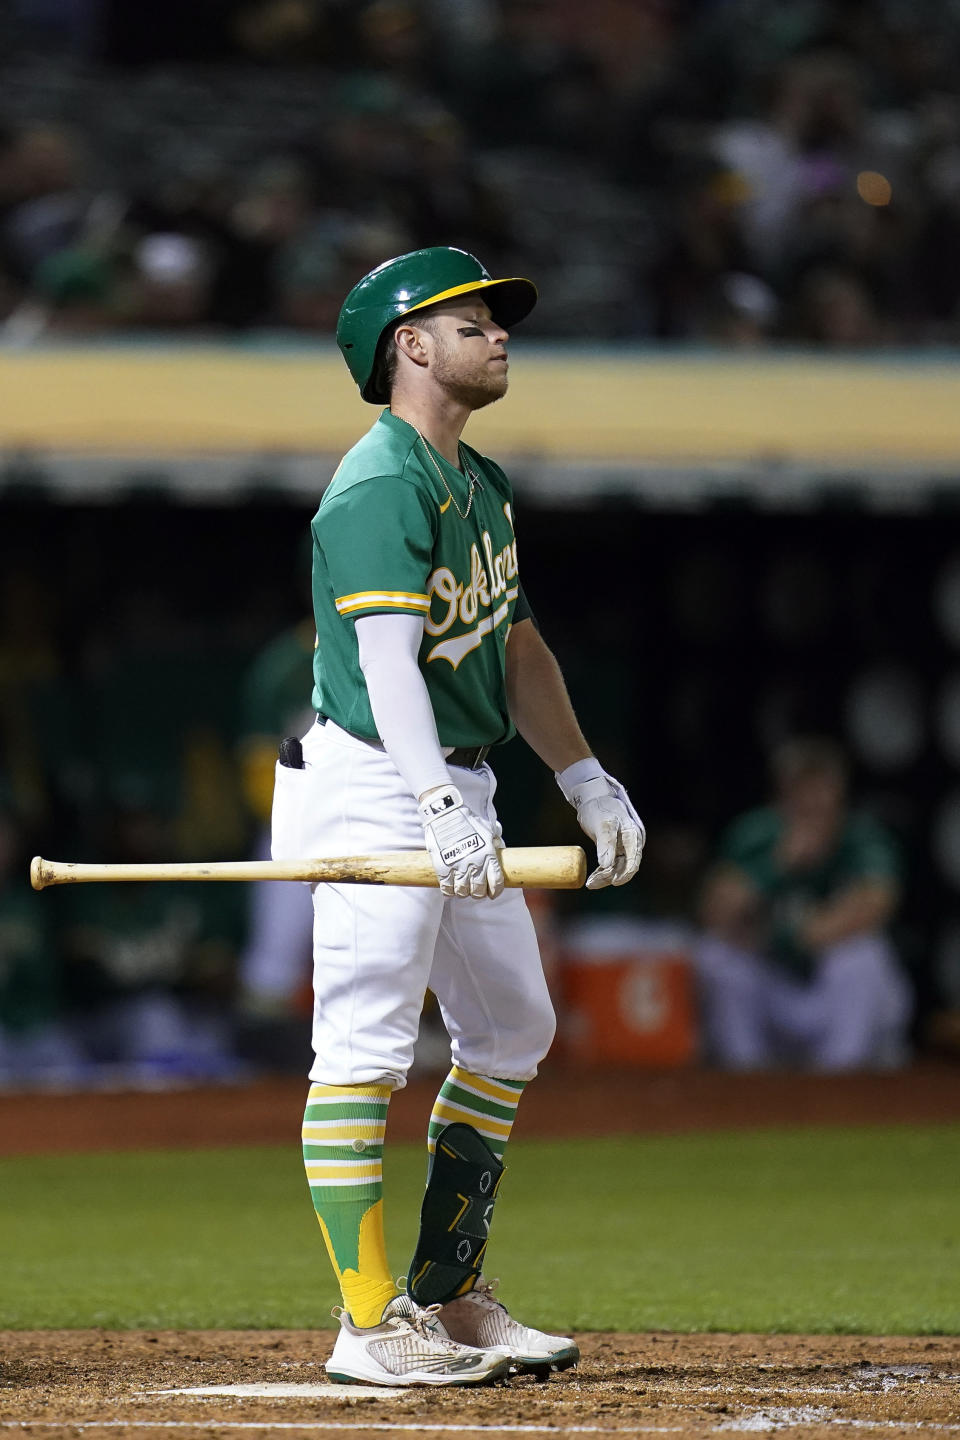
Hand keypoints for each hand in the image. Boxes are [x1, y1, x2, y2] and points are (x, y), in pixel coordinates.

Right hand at [419, 784, 504, 898]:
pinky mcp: (442, 867)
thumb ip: (494, 843)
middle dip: (478, 893)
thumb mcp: (486, 830)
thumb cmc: (467, 820)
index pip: (496, 882)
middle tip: (476, 890)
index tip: (492, 893)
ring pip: (462, 891)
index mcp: (488, 855)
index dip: (496, 891)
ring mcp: (458, 866)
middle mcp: (475, 863)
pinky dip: (449, 890)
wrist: (445, 813)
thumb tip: (499, 850)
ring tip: (462, 888)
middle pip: (478, 891)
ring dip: (463, 892)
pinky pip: (447, 887)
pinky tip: (450, 887)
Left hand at [556, 759, 644, 888]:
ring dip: (605, 876)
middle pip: (625, 865)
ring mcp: (623, 845)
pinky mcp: (614, 846)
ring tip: (590, 883)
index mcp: (633, 834)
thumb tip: (607, 865)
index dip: (625, 873)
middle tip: (593, 883)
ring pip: (617, 866)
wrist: (593, 796)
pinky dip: (602, 871)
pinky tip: (593, 878)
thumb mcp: (602, 824)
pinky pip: (611, 863)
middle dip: (610, 876)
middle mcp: (631, 841)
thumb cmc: (599, 807)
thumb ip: (606, 844)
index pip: (633, 860)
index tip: (613, 882)